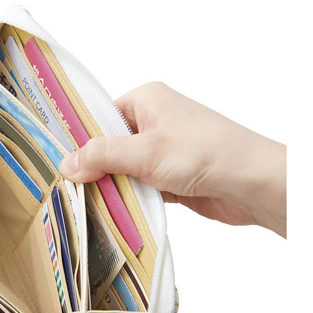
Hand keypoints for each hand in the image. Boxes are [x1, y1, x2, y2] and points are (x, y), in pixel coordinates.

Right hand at [59, 82, 285, 236]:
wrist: (252, 184)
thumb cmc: (205, 153)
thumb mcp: (145, 151)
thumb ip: (102, 156)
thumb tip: (66, 164)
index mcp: (146, 101)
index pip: (100, 118)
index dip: (81, 142)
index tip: (60, 164)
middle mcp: (153, 123)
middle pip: (109, 147)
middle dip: (94, 169)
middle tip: (69, 190)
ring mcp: (162, 152)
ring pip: (122, 170)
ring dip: (112, 187)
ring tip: (86, 204)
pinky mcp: (170, 177)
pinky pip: (138, 187)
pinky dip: (128, 199)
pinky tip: (112, 212)